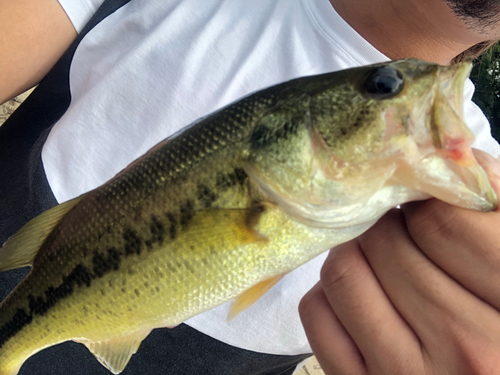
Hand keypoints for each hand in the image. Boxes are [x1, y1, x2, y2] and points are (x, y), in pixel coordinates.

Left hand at [299, 150, 499, 374]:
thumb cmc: (498, 328)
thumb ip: (495, 209)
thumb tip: (449, 159)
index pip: (442, 222)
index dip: (425, 202)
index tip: (422, 203)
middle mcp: (468, 348)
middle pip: (387, 242)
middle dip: (386, 224)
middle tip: (396, 229)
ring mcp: (407, 374)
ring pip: (342, 271)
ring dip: (353, 253)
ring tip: (375, 260)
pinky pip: (317, 314)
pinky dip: (327, 293)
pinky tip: (356, 297)